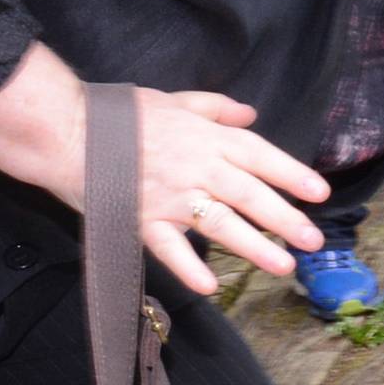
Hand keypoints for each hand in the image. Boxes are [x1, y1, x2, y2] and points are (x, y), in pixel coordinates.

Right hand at [131, 88, 329, 295]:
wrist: (64, 130)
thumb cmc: (118, 115)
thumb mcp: (173, 100)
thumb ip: (215, 108)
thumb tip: (250, 113)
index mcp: (206, 138)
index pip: (259, 155)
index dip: (291, 174)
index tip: (319, 193)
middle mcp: (195, 167)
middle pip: (248, 194)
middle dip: (284, 219)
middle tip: (313, 241)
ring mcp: (169, 196)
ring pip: (220, 222)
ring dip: (254, 246)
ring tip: (283, 266)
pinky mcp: (141, 219)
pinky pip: (168, 247)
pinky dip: (188, 266)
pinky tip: (210, 285)